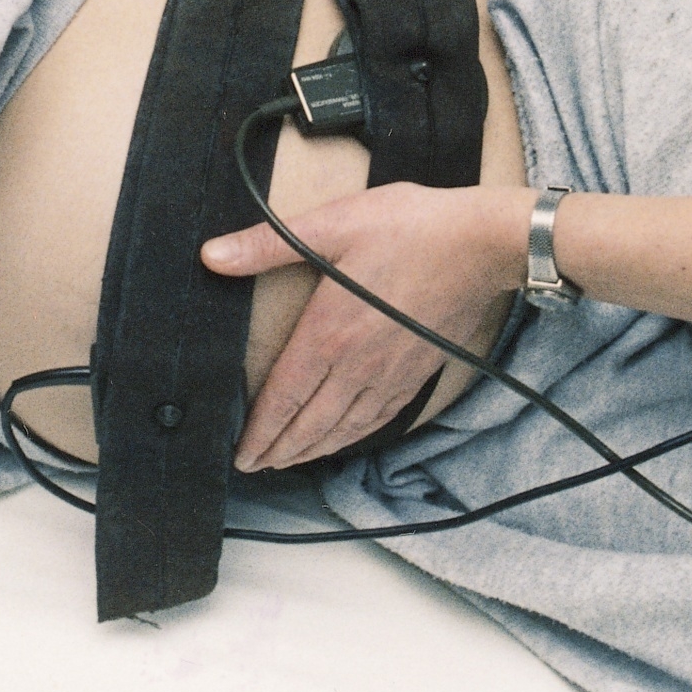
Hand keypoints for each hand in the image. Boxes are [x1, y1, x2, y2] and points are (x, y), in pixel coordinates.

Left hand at [203, 183, 530, 469]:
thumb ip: (266, 245)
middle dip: (278, 450)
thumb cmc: (408, 228)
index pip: (283, 398)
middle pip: (310, 423)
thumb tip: (212, 256)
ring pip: (344, 427)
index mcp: (328, 333)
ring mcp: (390, 372)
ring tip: (289, 462)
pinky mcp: (417, 371)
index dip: (259, 431)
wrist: (480, 244)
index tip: (240, 453)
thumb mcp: (330, 225)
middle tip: (255, 467)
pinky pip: (379, 417)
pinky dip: (354, 436)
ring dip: (312, 449)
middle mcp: (357, 364)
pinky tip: (345, 438)